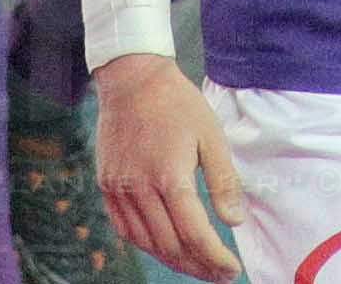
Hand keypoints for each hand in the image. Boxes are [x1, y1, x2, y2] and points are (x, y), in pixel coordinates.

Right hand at [93, 53, 244, 282]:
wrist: (131, 76)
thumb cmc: (176, 102)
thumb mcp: (211, 134)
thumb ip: (223, 181)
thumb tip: (234, 221)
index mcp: (168, 175)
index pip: (194, 234)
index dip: (215, 258)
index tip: (231, 269)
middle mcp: (139, 187)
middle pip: (170, 245)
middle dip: (198, 266)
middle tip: (218, 273)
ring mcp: (118, 187)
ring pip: (146, 242)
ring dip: (173, 261)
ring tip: (196, 265)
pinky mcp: (106, 183)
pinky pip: (124, 229)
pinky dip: (146, 245)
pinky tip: (164, 247)